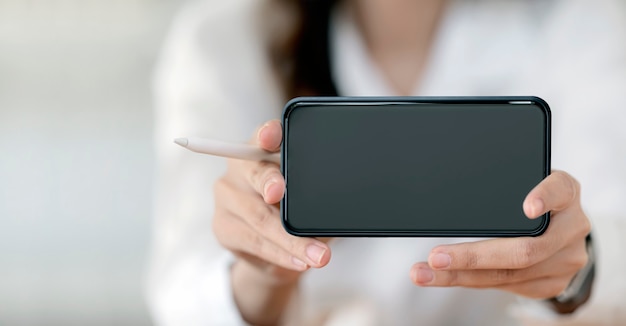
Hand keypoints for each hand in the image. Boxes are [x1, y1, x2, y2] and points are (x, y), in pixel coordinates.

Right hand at [213, 120, 330, 284]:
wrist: (274, 251)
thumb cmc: (296, 212)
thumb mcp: (310, 198)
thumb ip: (315, 193)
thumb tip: (336, 207)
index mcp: (265, 149)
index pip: (264, 135)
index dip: (267, 133)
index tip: (271, 136)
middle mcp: (241, 167)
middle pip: (255, 172)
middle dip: (270, 182)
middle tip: (280, 193)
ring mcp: (228, 196)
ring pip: (259, 216)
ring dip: (291, 239)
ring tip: (318, 255)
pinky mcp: (223, 226)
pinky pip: (254, 241)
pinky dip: (281, 253)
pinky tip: (300, 260)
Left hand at [410, 171, 590, 298]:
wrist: (561, 224)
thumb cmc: (529, 194)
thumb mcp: (524, 180)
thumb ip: (505, 184)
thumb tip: (447, 186)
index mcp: (566, 192)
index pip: (559, 191)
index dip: (544, 197)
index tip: (527, 207)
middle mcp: (572, 227)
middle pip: (525, 249)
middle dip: (473, 256)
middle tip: (436, 257)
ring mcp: (567, 259)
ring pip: (511, 275)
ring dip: (461, 275)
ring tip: (425, 273)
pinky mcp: (554, 283)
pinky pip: (508, 287)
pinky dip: (472, 281)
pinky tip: (446, 277)